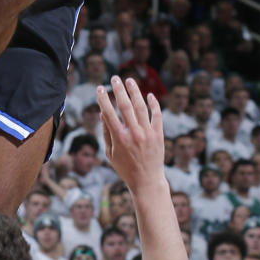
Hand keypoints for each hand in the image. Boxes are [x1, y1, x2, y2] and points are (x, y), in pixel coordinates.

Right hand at [96, 76, 164, 193]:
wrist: (147, 181)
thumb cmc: (125, 168)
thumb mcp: (110, 153)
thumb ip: (106, 132)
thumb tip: (103, 113)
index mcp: (119, 138)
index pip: (109, 113)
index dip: (104, 99)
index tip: (100, 88)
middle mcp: (134, 133)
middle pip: (125, 106)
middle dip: (119, 90)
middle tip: (115, 78)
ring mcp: (147, 133)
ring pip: (141, 107)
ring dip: (135, 92)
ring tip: (130, 81)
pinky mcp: (159, 135)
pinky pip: (157, 115)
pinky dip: (154, 104)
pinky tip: (149, 95)